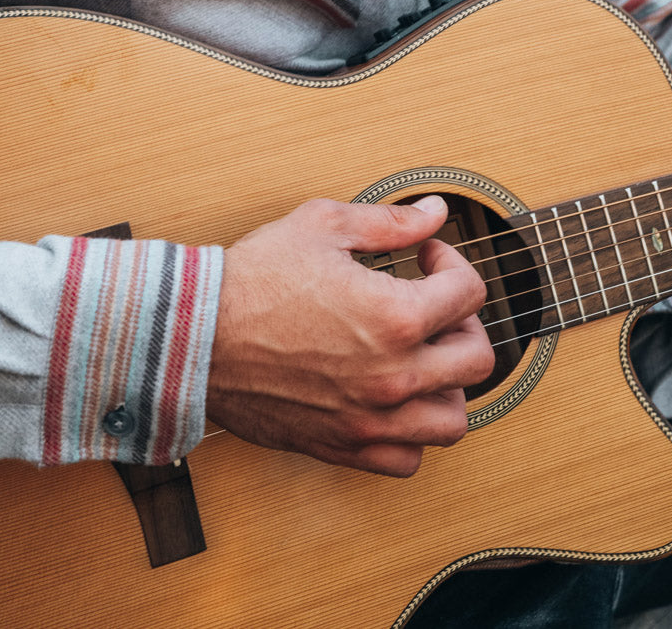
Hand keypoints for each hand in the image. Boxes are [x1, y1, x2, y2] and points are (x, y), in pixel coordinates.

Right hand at [206, 194, 492, 476]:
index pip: (469, 294)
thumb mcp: (323, 225)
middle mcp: (392, 375)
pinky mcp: (343, 446)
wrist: (194, 336)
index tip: (429, 258)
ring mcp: (370, 418)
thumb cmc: (251, 282)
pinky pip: (408, 459)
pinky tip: (394, 398)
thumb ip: (389, 221)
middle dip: (463, 322)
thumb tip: (433, 212)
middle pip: (477, 359)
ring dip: (449, 384)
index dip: (453, 263)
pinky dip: (413, 433)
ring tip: (423, 356)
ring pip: (452, 420)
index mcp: (394, 317)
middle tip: (434, 305)